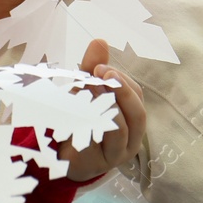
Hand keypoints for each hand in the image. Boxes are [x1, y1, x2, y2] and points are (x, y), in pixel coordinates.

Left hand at [60, 38, 145, 183]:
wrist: (63, 155)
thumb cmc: (81, 119)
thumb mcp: (86, 90)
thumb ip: (93, 68)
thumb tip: (100, 40)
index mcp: (132, 116)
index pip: (137, 95)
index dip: (121, 79)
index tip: (100, 67)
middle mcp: (132, 137)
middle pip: (138, 113)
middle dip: (121, 91)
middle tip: (101, 73)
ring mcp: (118, 152)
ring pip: (121, 129)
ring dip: (104, 105)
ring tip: (86, 90)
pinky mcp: (102, 162)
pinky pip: (101, 143)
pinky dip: (91, 123)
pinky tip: (78, 111)